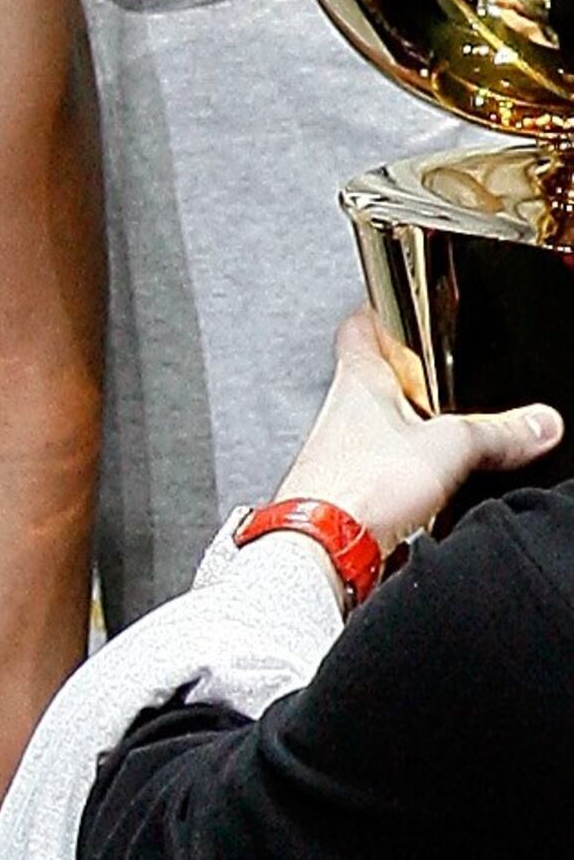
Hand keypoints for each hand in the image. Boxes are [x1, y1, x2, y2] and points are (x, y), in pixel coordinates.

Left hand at [259, 308, 560, 563]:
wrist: (321, 552)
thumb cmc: (355, 487)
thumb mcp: (449, 446)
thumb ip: (497, 431)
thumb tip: (537, 422)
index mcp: (357, 382)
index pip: (361, 328)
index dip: (379, 313)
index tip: (395, 307)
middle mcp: (339, 415)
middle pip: (371, 379)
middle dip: (403, 377)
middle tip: (432, 375)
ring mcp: (337, 457)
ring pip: (374, 429)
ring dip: (404, 430)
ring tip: (437, 435)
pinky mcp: (343, 496)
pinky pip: (377, 474)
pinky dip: (401, 474)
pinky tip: (421, 487)